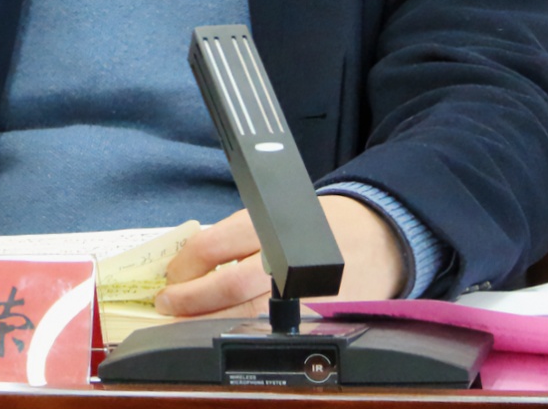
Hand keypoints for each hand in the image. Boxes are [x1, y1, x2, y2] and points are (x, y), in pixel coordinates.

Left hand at [155, 196, 408, 317]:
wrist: (378, 235)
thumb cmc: (319, 223)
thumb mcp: (275, 214)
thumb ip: (236, 238)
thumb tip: (189, 268)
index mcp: (272, 224)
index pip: (213, 246)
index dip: (184, 266)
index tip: (170, 277)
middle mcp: (288, 259)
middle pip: (227, 287)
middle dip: (190, 300)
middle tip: (168, 304)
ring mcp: (306, 294)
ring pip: (247, 316)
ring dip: (209, 321)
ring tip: (188, 321)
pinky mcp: (320, 320)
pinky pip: (273, 331)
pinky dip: (245, 332)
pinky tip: (228, 330)